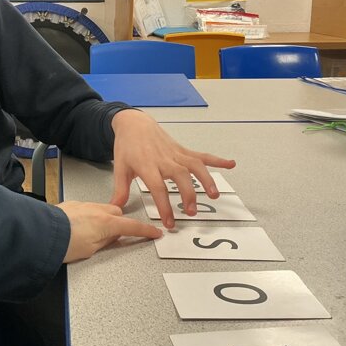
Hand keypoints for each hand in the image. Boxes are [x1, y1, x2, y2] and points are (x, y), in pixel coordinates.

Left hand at [58, 200, 161, 262]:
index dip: (145, 231)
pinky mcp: (71, 205)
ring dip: (104, 218)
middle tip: (114, 237)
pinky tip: (81, 227)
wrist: (42, 234)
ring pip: (102, 209)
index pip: (132, 227)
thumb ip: (105, 241)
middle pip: (118, 213)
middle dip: (120, 223)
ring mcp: (83, 205)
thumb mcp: (91, 251)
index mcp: (106, 223)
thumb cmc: (63, 244)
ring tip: (94, 234)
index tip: (154, 232)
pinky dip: (89, 216)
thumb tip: (110, 238)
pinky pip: (87, 208)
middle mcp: (96, 210)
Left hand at [110, 109, 235, 228]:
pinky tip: (230, 164)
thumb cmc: (127, 146)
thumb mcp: (120, 168)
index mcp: (147, 165)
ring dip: (206, 179)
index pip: (158, 188)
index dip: (165, 206)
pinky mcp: (182, 150)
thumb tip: (115, 209)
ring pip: (194, 166)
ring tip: (214, 195)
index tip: (169, 223)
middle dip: (188, 194)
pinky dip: (217, 160)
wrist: (134, 123)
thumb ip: (120, 190)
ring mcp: (175, 154)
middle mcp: (164, 159)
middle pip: (180, 176)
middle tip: (191, 212)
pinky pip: (202, 155)